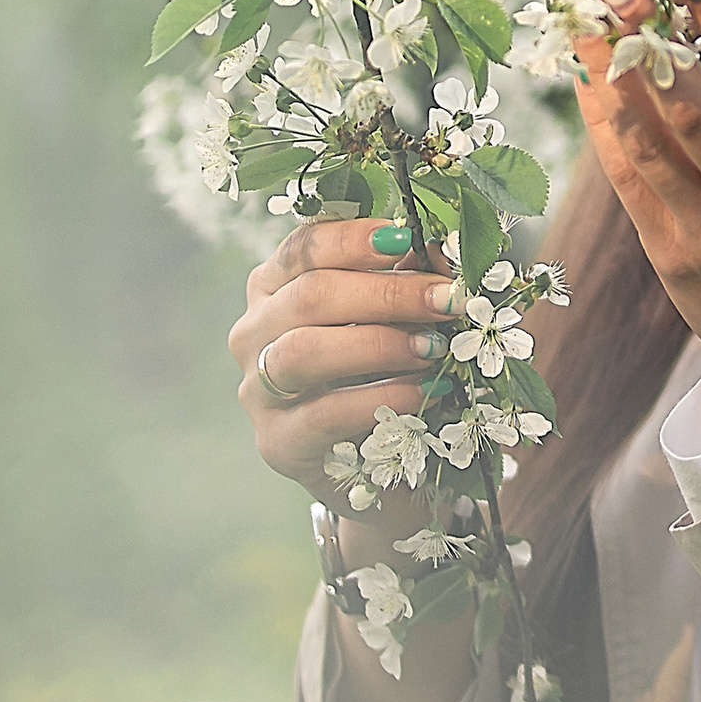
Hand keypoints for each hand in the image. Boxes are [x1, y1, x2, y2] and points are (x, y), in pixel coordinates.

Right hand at [229, 218, 463, 501]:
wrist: (377, 463)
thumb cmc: (383, 373)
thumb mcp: (394, 319)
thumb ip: (406, 281)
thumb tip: (438, 249)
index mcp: (274, 288)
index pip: (303, 248)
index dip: (355, 239)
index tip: (407, 238)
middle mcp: (253, 333)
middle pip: (309, 296)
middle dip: (387, 294)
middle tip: (447, 299)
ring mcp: (258, 390)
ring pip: (304, 351)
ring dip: (379, 345)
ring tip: (434, 347)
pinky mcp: (279, 443)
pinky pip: (325, 413)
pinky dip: (381, 398)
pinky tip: (425, 392)